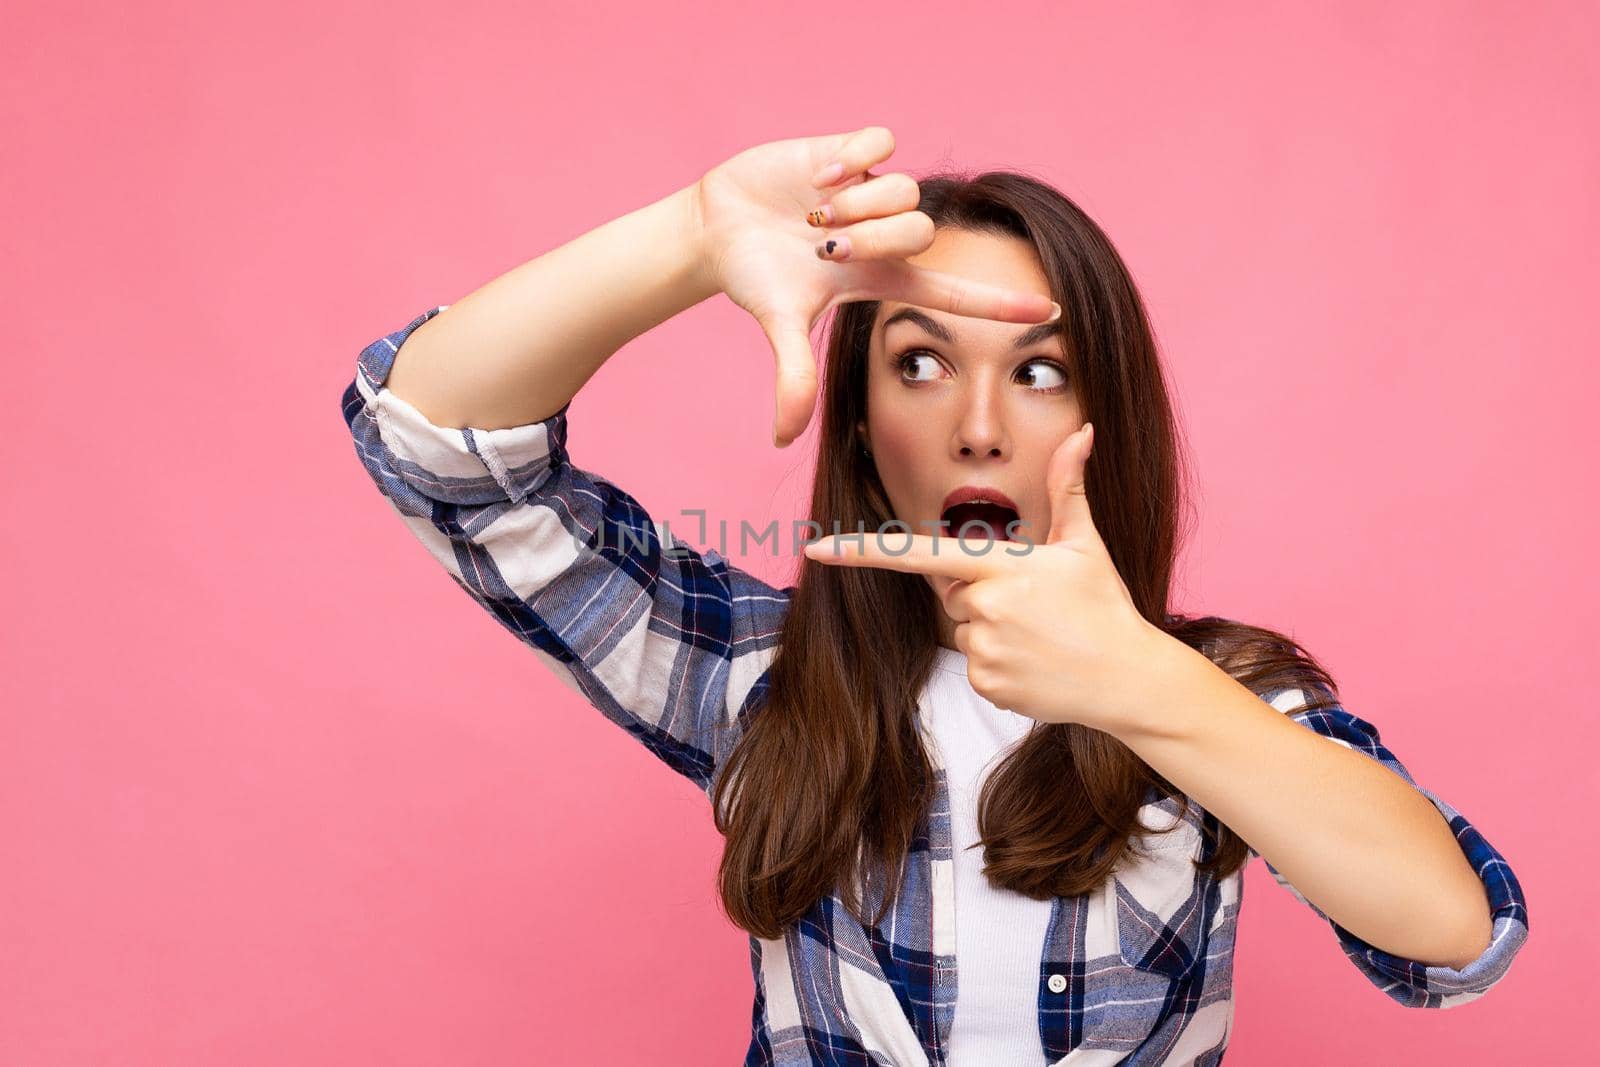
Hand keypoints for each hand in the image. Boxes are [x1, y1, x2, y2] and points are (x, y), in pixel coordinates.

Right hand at [692, 125, 1059, 447]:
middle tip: (825, 245)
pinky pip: (881, 144)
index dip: (1001, 304)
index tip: (1051, 312)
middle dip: (873, 238)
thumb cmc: (756, 278)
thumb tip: (782, 440)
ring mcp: (872, 192)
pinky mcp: (853, 152)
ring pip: (905, 189)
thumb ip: (793, 376)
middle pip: (921, 232)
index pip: (954, 293)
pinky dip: (852, 161)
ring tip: (814, 213)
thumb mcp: (779, 324)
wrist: (719, 227)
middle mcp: (886, 235)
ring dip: (858, 204)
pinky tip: (818, 178)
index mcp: (882, 278)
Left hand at [801, 422, 1171, 732]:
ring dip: (991, 628)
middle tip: (1034, 605)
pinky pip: (973, 663)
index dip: (861, 552)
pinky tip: (1036, 663)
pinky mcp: (986, 683)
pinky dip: (998, 663)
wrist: (1129, 677)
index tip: (814, 550)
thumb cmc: (1105, 604)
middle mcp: (984, 605)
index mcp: (1002, 564)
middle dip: (981, 592)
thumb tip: (1084, 431)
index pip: (918, 554)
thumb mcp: (1085, 543)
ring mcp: (983, 648)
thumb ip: (1069, 486)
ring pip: (962, 627)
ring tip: (1040, 635)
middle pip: (951, 590)